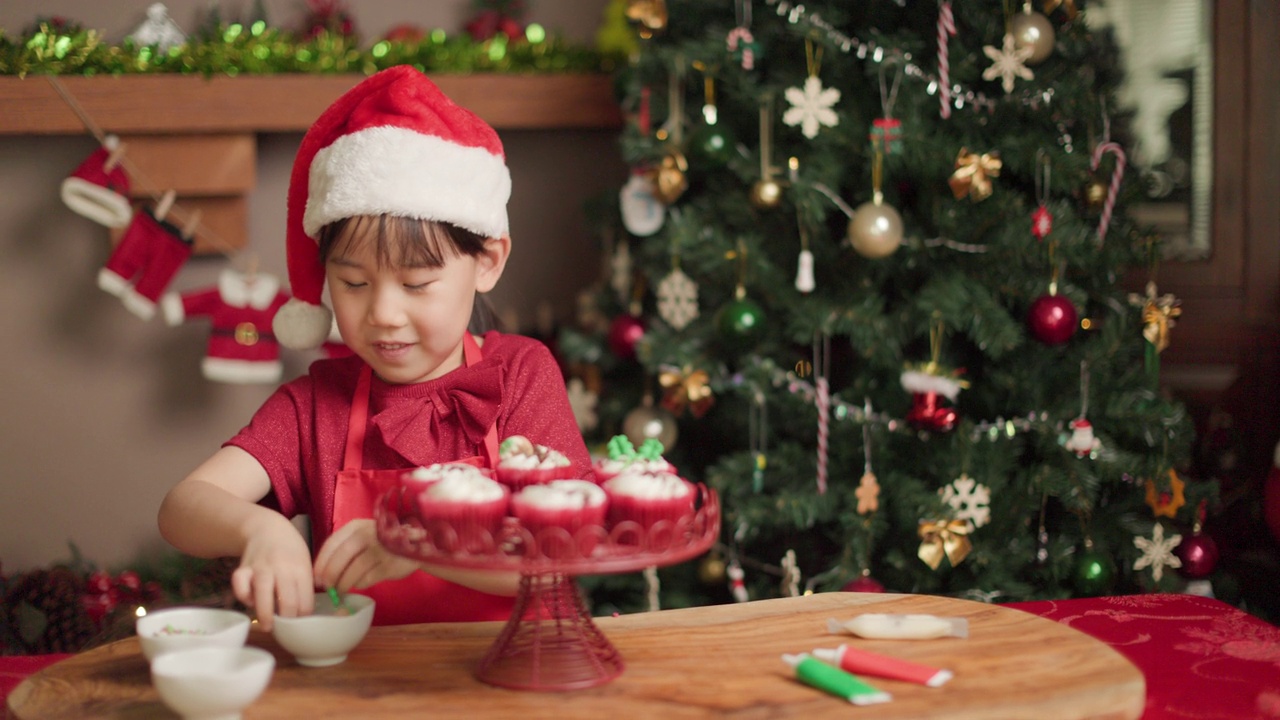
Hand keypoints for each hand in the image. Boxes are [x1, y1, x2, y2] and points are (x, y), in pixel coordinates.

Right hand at [230, 514, 314, 631]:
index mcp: (301, 569)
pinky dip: (243, 595)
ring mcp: (261, 567)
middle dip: (288, 619)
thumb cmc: (290, 551)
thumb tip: (307, 615)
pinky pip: (240, 584)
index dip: (304, 617)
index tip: (301, 624)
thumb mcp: (305, 564)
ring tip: (268, 627)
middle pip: (288, 599)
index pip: (306, 600)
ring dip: (265, 613)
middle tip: (286, 629)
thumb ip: (305, 586)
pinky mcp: (243, 568)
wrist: (267, 528)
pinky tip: (250, 601)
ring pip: (263, 592)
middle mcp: (282, 568)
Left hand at [313, 519, 420, 592]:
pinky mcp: (391, 563)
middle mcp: (368, 533)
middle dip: (331, 575)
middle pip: (342, 556)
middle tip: (327, 587)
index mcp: (356, 526)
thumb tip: (321, 574)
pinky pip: (369, 578)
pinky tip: (359, 584)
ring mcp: (381, 548)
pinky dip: (360, 584)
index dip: (321, 563)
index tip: (316, 578)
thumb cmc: (380, 543)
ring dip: (344, 583)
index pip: (332, 544)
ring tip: (340, 590)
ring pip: (355, 569)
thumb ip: (343, 549)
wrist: (415, 543)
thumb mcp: (361, 537)